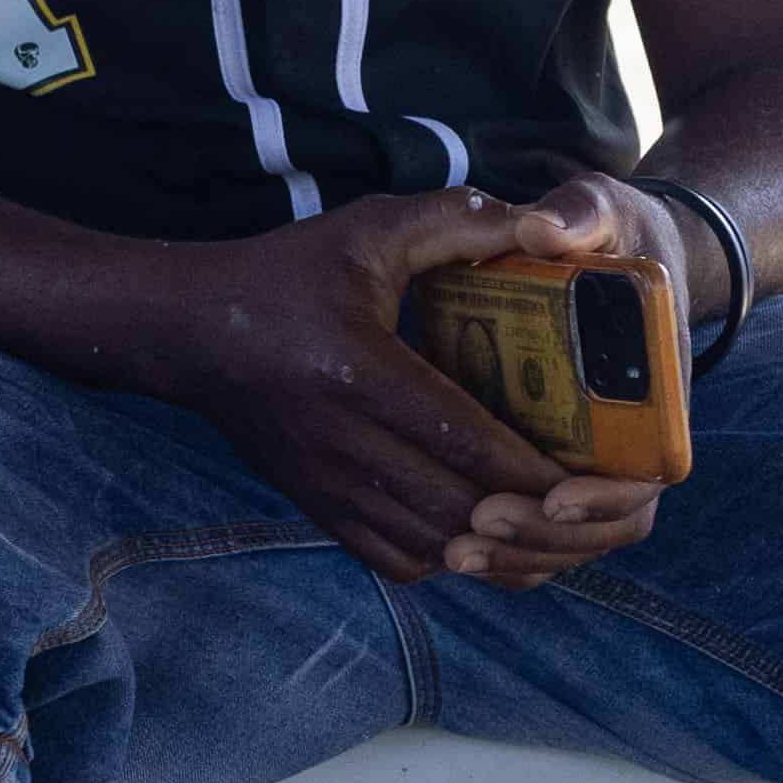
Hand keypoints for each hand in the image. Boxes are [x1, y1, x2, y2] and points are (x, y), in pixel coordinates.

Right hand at [135, 189, 642, 589]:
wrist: (186, 332)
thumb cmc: (286, 275)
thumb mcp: (368, 229)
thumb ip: (456, 220)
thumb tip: (544, 222)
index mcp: (361, 373)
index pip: (466, 442)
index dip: (538, 470)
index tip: (596, 471)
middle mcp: (343, 443)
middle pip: (462, 507)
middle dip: (537, 516)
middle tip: (595, 501)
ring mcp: (328, 487)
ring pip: (437, 547)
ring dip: (501, 543)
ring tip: (553, 518)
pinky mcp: (319, 510)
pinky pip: (400, 561)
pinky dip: (455, 556)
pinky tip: (486, 527)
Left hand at [438, 174, 681, 586]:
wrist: (622, 252)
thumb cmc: (614, 235)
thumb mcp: (604, 211)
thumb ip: (580, 216)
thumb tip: (540, 230)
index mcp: (657, 392)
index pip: (647, 477)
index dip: (604, 497)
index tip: (550, 493)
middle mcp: (632, 442)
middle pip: (604, 529)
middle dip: (542, 540)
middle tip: (476, 526)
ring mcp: (592, 466)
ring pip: (565, 547)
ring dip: (515, 559)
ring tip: (453, 551)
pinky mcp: (549, 474)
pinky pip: (534, 542)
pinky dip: (501, 557)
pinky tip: (444, 548)